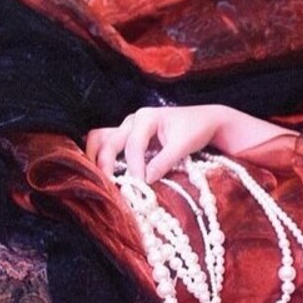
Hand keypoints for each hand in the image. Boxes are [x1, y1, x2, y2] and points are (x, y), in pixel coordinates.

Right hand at [86, 105, 226, 182]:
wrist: (205, 121)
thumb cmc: (196, 129)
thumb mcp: (183, 145)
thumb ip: (164, 161)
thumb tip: (146, 179)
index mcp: (146, 117)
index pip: (133, 145)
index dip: (134, 166)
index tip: (139, 184)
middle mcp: (133, 120)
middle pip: (108, 140)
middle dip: (104, 162)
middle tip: (107, 184)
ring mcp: (129, 127)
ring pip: (103, 139)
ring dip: (97, 158)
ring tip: (97, 179)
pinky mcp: (130, 136)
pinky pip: (110, 143)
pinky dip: (104, 157)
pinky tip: (102, 173)